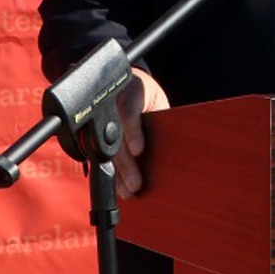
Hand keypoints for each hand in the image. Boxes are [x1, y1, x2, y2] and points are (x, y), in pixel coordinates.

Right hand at [113, 67, 170, 197]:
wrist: (132, 83)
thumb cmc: (150, 99)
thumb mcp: (157, 104)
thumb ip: (159, 123)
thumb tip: (178, 151)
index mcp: (132, 91)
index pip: (128, 111)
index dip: (133, 131)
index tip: (139, 150)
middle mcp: (111, 102)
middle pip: (116, 136)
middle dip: (126, 163)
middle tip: (135, 184)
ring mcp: (100, 115)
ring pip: (106, 148)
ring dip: (117, 172)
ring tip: (127, 190)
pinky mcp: (96, 128)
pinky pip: (101, 151)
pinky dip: (112, 169)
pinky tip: (118, 183)